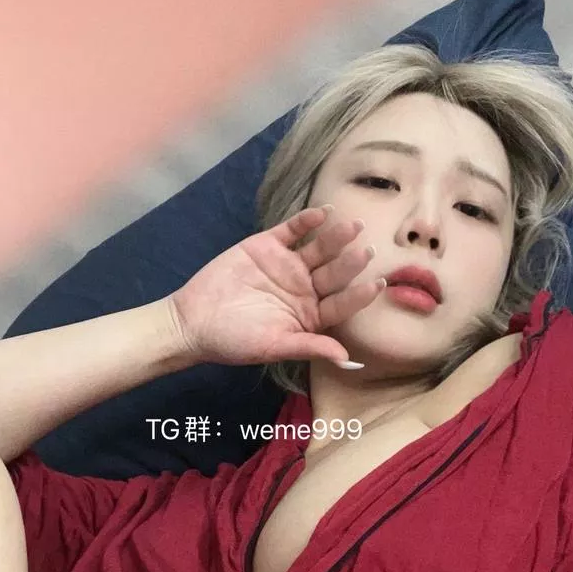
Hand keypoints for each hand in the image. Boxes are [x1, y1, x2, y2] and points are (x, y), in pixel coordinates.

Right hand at [166, 206, 384, 368]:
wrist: (194, 321)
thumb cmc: (233, 341)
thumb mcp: (273, 347)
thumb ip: (310, 347)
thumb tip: (348, 359)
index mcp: (311, 315)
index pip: (341, 304)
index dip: (359, 295)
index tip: (378, 286)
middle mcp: (305, 289)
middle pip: (334, 274)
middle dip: (351, 263)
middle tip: (369, 251)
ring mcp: (288, 265)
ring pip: (319, 249)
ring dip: (336, 238)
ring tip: (354, 226)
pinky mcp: (267, 245)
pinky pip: (292, 231)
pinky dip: (306, 221)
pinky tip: (323, 213)